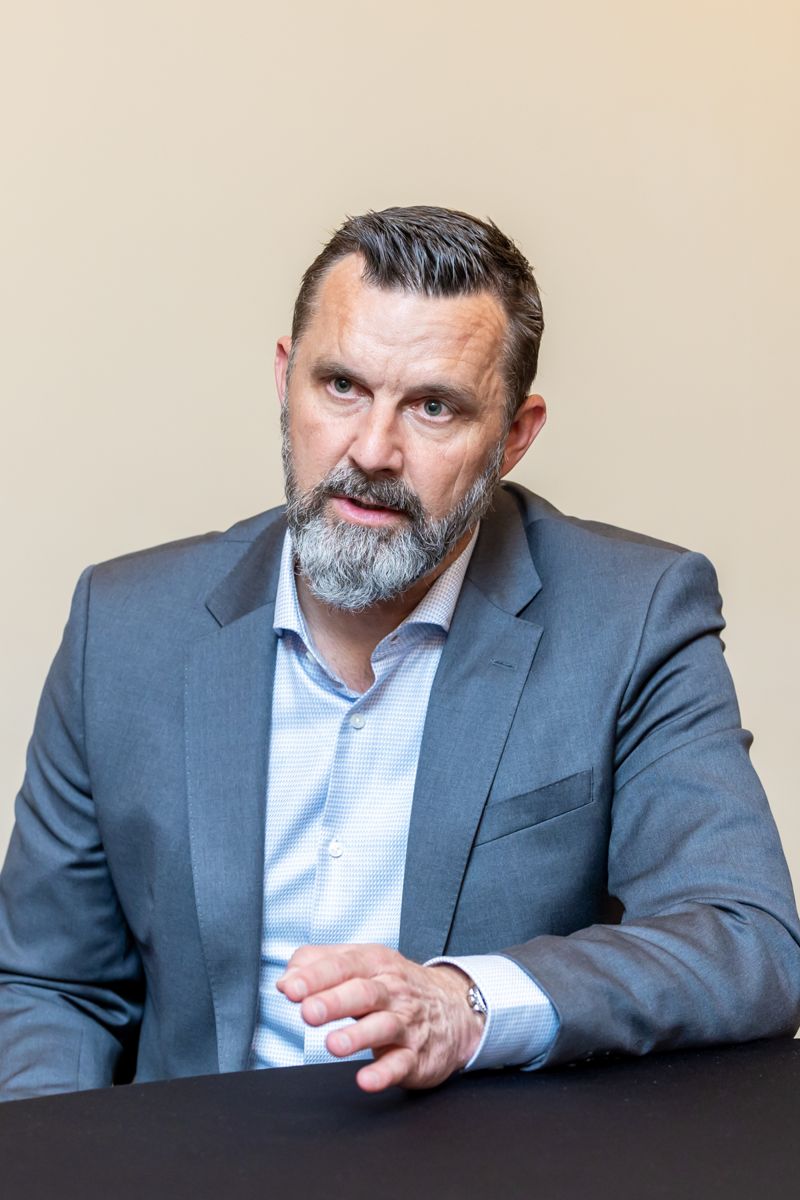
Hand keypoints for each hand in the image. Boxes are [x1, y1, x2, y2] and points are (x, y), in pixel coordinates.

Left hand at [276, 943, 484, 1091]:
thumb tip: (286, 980)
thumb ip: (319, 964)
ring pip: (383, 1027)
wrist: (455, 1009)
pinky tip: (365, 1080)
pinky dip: (384, 1073)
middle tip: (308, 1012)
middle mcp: (392, 991)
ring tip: (333, 1044)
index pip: (343, 966)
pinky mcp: (416, 1056)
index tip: (290, 989)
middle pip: (363, 993)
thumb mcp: (361, 964)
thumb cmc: (394, 985)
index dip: (316, 977)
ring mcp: (406, 1024)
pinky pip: (401, 1064)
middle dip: (334, 1001)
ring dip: (358, 1036)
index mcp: (375, 964)